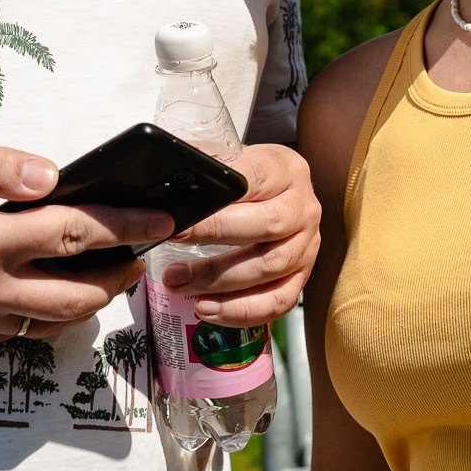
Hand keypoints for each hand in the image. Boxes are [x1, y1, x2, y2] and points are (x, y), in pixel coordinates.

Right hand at [0, 140, 176, 340]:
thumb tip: (54, 175)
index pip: (72, 233)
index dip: (124, 225)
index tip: (161, 217)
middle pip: (77, 293)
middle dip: (121, 272)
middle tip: (143, 249)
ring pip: (55, 322)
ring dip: (93, 298)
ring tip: (113, 267)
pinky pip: (24, 332)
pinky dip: (54, 313)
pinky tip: (64, 285)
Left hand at [159, 142, 320, 328]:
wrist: (276, 193)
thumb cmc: (245, 178)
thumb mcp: (228, 159)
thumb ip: (202, 166)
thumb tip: (162, 185)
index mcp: (286, 169)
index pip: (255, 180)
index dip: (217, 203)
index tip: (180, 219)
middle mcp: (303, 206)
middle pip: (267, 224)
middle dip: (214, 237)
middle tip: (173, 244)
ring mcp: (307, 244)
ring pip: (270, 267)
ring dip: (220, 280)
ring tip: (179, 282)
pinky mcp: (302, 276)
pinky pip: (278, 301)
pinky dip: (241, 310)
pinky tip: (207, 308)